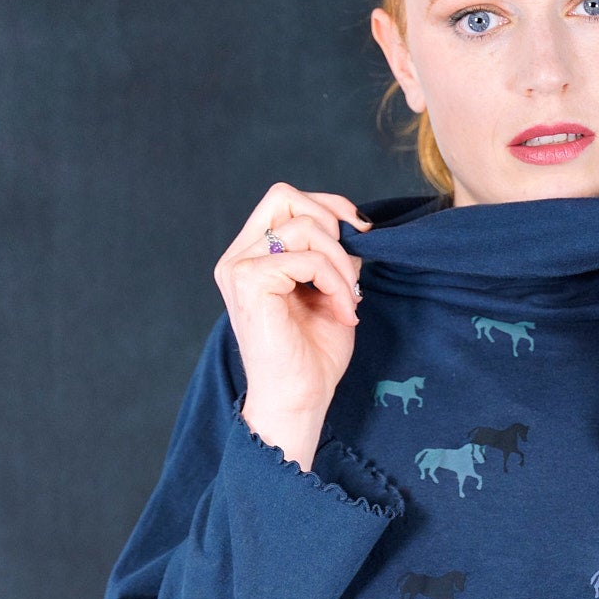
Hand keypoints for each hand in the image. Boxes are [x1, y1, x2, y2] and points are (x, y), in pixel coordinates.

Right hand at [214, 182, 369, 463]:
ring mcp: (239, 268)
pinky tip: (344, 311)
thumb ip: (333, 255)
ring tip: (348, 300)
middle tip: (351, 271)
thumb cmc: (312, 357)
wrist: (298, 401)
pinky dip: (336, 281)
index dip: (327, 205)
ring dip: (340, 262)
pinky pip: (308, 258)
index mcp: (252, 256)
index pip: (285, 200)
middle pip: (284, 196)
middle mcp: (238, 258)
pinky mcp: (250, 282)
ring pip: (304, 226)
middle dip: (331, 224)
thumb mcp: (330, 291)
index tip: (360, 233)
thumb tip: (354, 226)